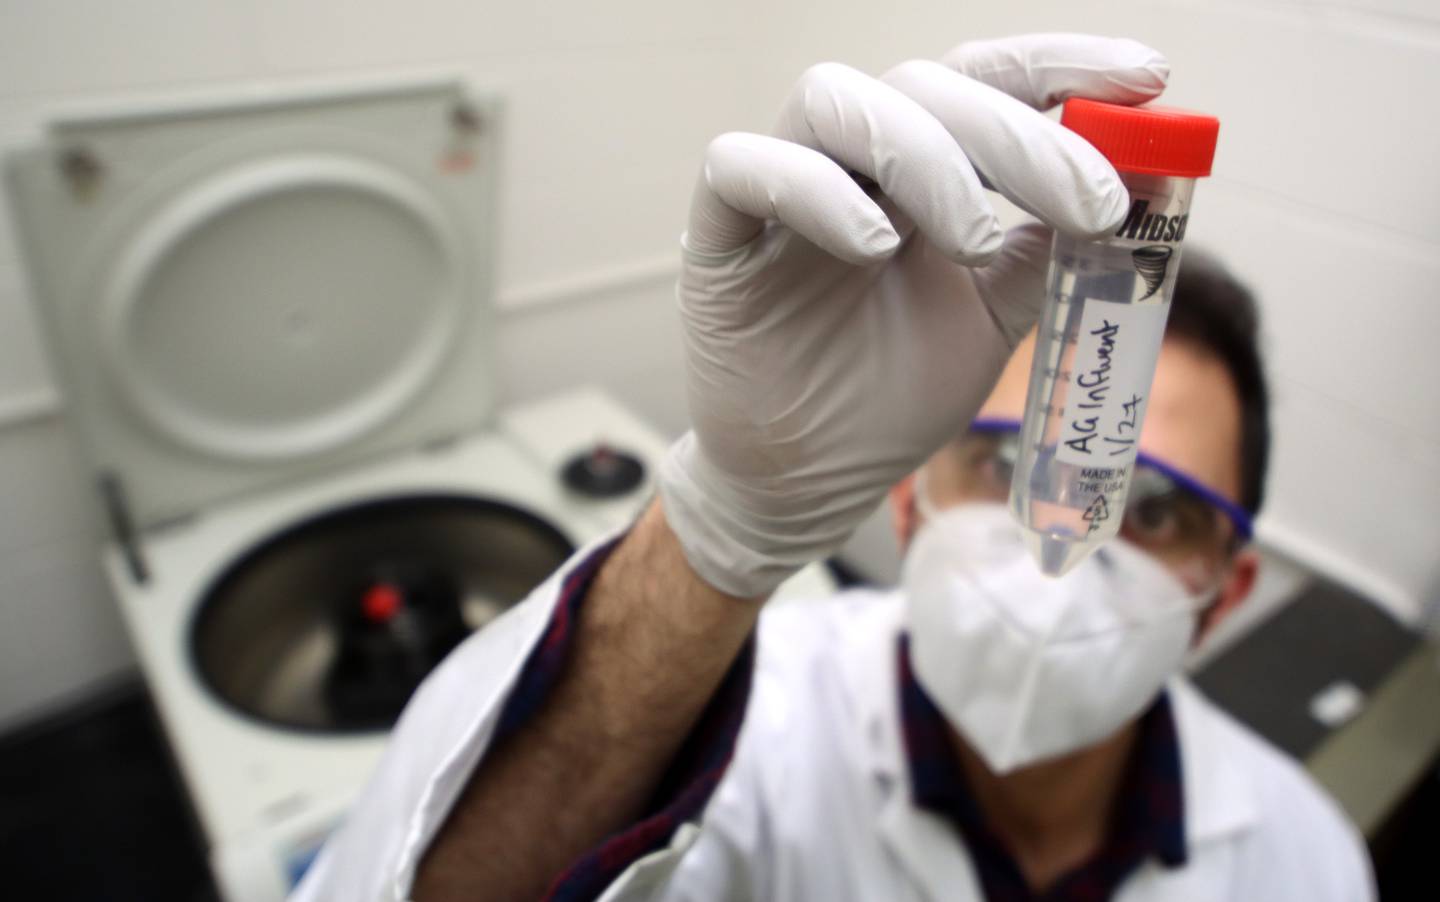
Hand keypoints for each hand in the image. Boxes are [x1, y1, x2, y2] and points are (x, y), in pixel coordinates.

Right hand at [659, 34, 1169, 597]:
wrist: (809, 481)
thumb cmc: (891, 396)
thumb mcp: (994, 318)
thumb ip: (1045, 251)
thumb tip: (1133, 188)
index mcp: (921, 171)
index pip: (986, 79)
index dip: (1062, 64)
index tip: (1147, 75)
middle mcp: (852, 164)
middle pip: (924, 84)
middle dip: (1019, 134)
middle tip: (1091, 205)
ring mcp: (780, 193)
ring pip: (833, 101)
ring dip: (923, 155)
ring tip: (977, 241)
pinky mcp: (718, 237)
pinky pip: (740, 165)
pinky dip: (813, 189)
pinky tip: (875, 245)